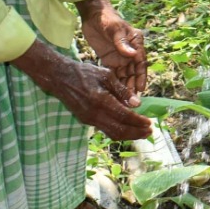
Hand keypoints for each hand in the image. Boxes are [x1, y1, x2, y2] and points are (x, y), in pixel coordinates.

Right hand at [13, 40, 150, 141]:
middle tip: (149, 132)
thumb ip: (122, 90)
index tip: (150, 123)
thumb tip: (137, 104)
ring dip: (128, 135)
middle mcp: (94, 114)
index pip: (124, 116)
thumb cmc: (84, 73)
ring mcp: (89, 119)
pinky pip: (105, 130)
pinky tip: (127, 127)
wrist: (60, 78)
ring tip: (141, 133)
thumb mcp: (106, 75)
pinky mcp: (86, 120)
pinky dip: (118, 131)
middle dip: (136, 133)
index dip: (138, 122)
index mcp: (101, 101)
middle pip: (119, 130)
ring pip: (112, 133)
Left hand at [78, 0, 145, 100]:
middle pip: (134, 72)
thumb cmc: (107, 19)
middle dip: (134, 85)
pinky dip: (115, 83)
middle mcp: (130, 52)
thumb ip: (122, 42)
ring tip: (124, 100)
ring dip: (125, 86)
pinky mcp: (110, 60)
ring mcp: (120, 57)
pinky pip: (114, 74)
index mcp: (136, 43)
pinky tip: (114, 93)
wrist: (92, 16)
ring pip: (125, 75)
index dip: (141, 76)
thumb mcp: (115, 29)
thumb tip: (133, 54)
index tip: (141, 88)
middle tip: (132, 99)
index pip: (141, 62)